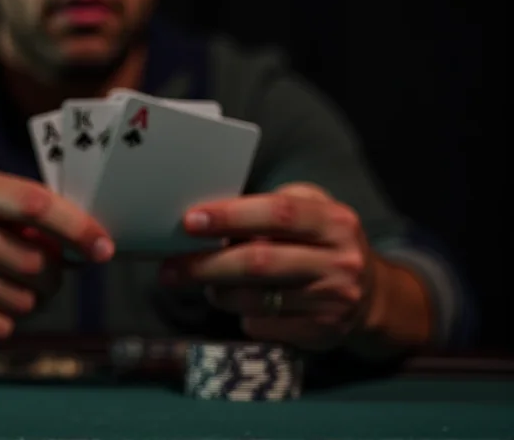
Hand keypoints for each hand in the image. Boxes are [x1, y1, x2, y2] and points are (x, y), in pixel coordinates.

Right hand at [0, 163, 113, 339]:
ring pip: (23, 299)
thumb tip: (86, 239)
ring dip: (26, 302)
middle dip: (51, 276)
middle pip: (36, 261)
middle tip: (40, 275)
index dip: (78, 228)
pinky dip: (0, 322)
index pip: (35, 203)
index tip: (104, 248)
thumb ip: (20, 212)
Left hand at [160, 183, 377, 350]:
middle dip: (206, 264)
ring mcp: (332, 301)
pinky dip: (240, 313)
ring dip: (217, 290)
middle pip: (259, 262)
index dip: (231, 216)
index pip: (278, 213)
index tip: (191, 221)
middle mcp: (339, 261)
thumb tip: (207, 217)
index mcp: (334, 221)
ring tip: (204, 281)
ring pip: (254, 299)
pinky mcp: (321, 333)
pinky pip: (261, 325)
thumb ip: (269, 207)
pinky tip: (238, 302)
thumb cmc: (321, 243)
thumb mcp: (310, 210)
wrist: (370, 295)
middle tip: (170, 267)